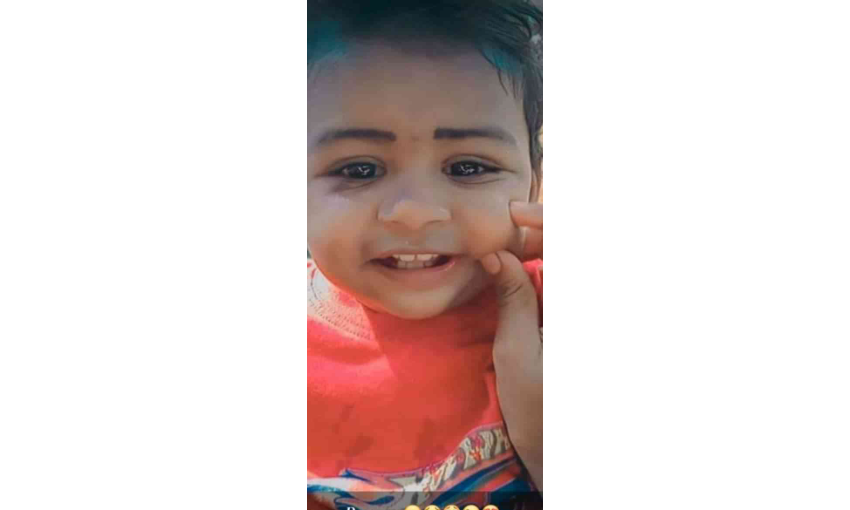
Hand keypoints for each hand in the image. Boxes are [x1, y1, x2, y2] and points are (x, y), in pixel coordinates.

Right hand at [480, 201, 543, 493]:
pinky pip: (553, 288)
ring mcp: (558, 315)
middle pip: (559, 253)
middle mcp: (579, 305)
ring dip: (544, 248)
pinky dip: (544, 269)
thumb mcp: (518, 351)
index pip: (561, 246)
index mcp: (566, 308)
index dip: (544, 220)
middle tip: (514, 222)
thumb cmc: (538, 407)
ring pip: (556, 270)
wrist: (553, 449)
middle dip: (543, 229)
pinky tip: (526, 266)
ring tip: (517, 238)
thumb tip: (496, 253)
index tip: (513, 214)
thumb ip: (513, 297)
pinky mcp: (552, 322)